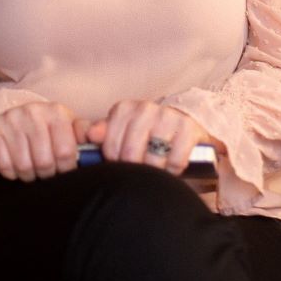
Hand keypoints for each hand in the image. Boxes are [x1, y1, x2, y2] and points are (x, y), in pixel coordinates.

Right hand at [0, 102, 79, 181]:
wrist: (17, 117)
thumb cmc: (49, 128)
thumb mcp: (70, 127)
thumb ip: (87, 133)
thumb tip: (101, 136)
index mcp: (56, 112)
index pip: (66, 153)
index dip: (66, 168)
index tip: (63, 169)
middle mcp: (32, 111)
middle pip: (44, 162)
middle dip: (47, 174)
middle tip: (46, 171)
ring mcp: (10, 119)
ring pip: (24, 166)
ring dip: (29, 175)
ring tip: (32, 170)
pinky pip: (4, 165)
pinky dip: (11, 173)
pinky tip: (16, 166)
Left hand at [87, 100, 210, 176]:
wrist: (182, 126)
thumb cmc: (145, 134)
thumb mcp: (122, 132)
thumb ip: (104, 134)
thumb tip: (90, 134)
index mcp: (125, 109)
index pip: (110, 146)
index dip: (115, 162)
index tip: (121, 164)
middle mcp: (145, 108)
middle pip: (130, 153)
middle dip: (134, 169)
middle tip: (140, 172)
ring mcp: (168, 116)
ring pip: (152, 158)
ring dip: (155, 171)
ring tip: (156, 171)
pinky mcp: (189, 128)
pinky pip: (176, 160)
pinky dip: (173, 170)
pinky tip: (171, 167)